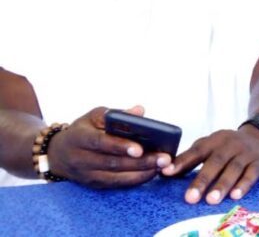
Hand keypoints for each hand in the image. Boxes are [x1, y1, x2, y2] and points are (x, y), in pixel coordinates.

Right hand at [47, 105, 170, 187]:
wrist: (58, 154)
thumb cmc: (82, 130)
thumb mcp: (93, 116)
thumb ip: (116, 114)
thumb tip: (139, 111)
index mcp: (80, 138)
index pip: (101, 143)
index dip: (120, 146)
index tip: (140, 148)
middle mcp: (81, 159)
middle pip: (113, 163)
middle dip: (141, 162)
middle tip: (164, 158)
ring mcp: (87, 175)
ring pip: (116, 177)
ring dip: (142, 173)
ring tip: (162, 165)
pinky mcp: (94, 184)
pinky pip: (117, 184)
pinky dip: (136, 179)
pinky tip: (152, 172)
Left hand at [161, 126, 258, 204]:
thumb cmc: (228, 146)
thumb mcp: (210, 145)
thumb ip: (190, 157)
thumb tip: (165, 171)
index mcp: (215, 140)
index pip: (197, 150)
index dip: (183, 161)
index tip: (167, 173)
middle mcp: (231, 145)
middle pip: (215, 161)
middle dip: (202, 180)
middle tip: (191, 198)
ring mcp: (246, 153)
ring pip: (234, 169)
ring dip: (222, 185)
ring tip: (211, 200)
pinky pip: (252, 174)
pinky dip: (244, 185)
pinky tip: (235, 196)